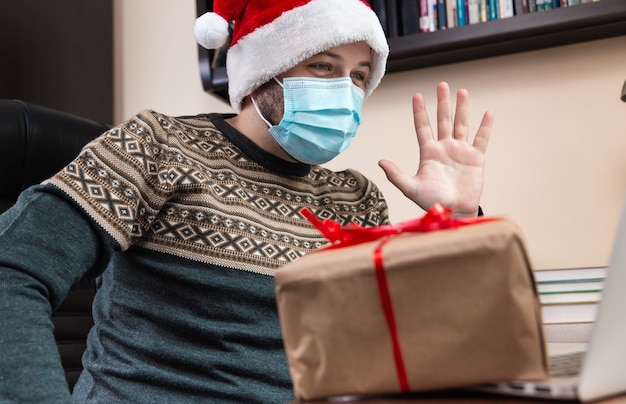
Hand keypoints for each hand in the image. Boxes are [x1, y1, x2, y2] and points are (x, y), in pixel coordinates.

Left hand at [378, 82, 493, 216]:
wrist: (453, 211)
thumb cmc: (431, 201)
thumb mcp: (410, 187)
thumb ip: (396, 174)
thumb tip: (380, 162)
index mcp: (428, 153)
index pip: (422, 127)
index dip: (420, 112)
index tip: (417, 96)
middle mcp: (444, 148)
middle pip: (442, 120)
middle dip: (442, 103)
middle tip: (442, 85)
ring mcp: (460, 151)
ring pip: (461, 124)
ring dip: (461, 108)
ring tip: (461, 91)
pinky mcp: (475, 158)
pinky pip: (481, 139)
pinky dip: (485, 126)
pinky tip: (487, 113)